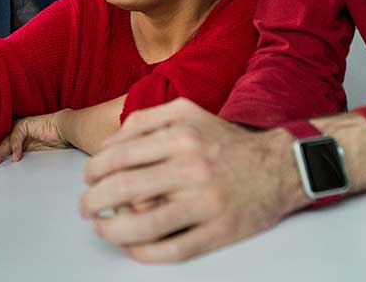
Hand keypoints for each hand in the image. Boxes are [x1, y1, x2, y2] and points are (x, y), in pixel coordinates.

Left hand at [0, 111, 69, 168]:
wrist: (63, 128)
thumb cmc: (49, 141)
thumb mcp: (30, 155)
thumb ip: (17, 157)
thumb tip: (6, 167)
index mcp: (8, 140)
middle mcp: (9, 133)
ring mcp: (16, 128)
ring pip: (1, 143)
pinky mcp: (26, 125)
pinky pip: (18, 138)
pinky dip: (16, 148)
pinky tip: (16, 157)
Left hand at [78, 98, 305, 263]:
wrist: (280, 167)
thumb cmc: (225, 142)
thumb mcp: (186, 112)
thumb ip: (144, 121)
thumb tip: (107, 145)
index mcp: (181, 135)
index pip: (120, 155)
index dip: (94, 169)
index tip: (88, 178)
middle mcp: (192, 167)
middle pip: (125, 189)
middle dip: (94, 200)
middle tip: (85, 206)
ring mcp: (206, 202)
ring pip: (144, 223)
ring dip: (112, 230)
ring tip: (100, 228)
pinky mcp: (219, 231)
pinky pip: (173, 248)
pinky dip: (144, 252)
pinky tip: (131, 247)